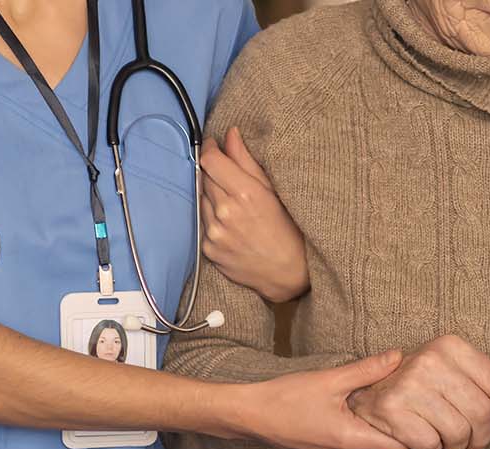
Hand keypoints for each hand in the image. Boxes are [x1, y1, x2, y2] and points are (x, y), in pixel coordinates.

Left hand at [200, 127, 310, 302]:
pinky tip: (230, 222)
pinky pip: (202, 222)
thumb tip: (230, 134)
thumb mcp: (273, 190)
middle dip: (214, 171)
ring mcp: (214, 232)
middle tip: (228, 173)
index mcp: (244, 193)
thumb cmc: (287, 230)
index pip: (211, 160)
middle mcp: (225, 212)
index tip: (215, 145)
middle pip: (204, 177)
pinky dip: (212, 217)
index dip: (211, 148)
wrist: (286, 273)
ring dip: (212, 194)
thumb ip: (246, 160)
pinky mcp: (208, 248)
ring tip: (232, 201)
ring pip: (201, 199)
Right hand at [232, 352, 410, 448]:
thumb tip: (398, 356)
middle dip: (397, 428)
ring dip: (377, 431)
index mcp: (350, 440)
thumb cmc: (286, 397)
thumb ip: (367, 370)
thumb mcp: (330, 379)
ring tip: (377, 405)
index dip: (412, 428)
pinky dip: (360, 435)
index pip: (400, 446)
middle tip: (400, 401)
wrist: (250, 415)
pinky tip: (354, 413)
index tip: (415, 407)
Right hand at [347, 335, 489, 448]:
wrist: (368, 392)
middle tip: (471, 442)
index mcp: (451, 346)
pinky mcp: (392, 409)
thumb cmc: (421, 386)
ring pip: (457, 433)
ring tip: (446, 439)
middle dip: (480, 437)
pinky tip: (425, 440)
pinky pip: (431, 445)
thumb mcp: (457, 374)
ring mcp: (409, 384)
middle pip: (480, 413)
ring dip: (456, 446)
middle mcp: (430, 360)